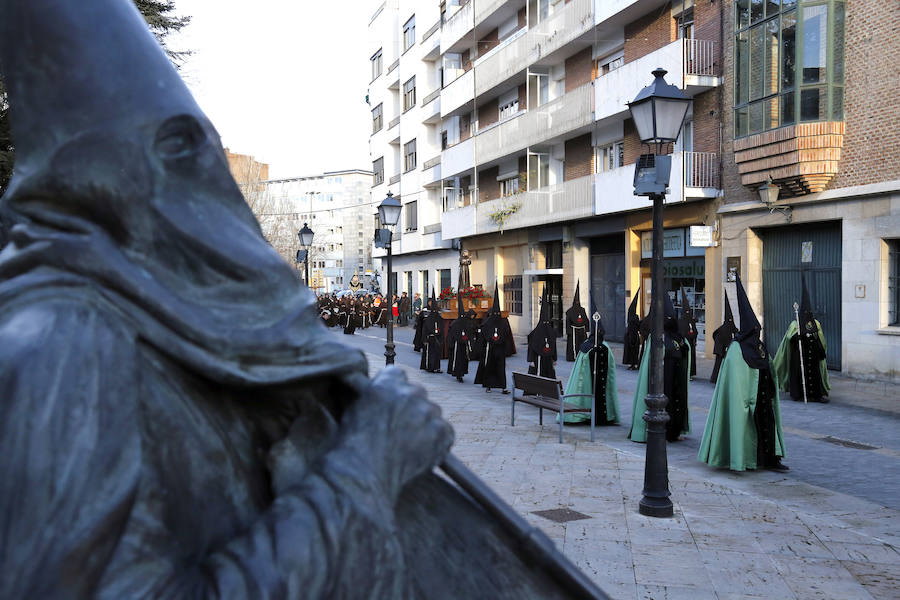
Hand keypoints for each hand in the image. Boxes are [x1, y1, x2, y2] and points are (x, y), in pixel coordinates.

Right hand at [339, 368, 453, 500]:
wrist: (365, 470)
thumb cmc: (353, 441)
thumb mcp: (353, 405)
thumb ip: (369, 390)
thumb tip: (367, 383)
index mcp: (390, 380)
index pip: (398, 376)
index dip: (393, 393)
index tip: (390, 406)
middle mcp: (412, 392)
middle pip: (418, 394)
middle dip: (411, 408)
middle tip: (400, 429)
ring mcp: (429, 412)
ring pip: (432, 414)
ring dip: (424, 425)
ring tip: (408, 445)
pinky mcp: (441, 432)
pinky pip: (446, 433)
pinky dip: (438, 442)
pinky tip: (421, 453)